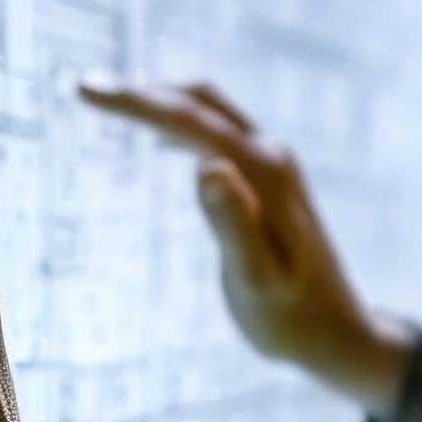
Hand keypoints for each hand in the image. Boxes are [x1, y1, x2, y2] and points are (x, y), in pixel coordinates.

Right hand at [79, 80, 412, 417]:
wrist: (338, 332)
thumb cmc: (291, 317)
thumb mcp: (255, 279)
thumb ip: (234, 225)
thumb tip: (207, 167)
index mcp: (264, 173)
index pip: (190, 120)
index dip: (136, 101)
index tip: (83, 89)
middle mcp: (273, 157)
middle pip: (201, 102)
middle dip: (143, 91)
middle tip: (85, 89)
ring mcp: (276, 167)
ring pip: (212, 114)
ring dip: (162, 102)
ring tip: (111, 102)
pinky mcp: (271, 183)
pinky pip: (221, 136)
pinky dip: (183, 126)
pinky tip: (159, 141)